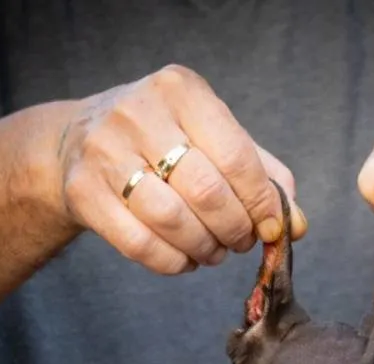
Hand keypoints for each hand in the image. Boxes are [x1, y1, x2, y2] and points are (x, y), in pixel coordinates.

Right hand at [54, 65, 305, 274]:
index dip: (261, 203)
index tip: (272, 228)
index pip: (236, 157)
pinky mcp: (84, 191)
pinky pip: (140, 245)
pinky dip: (172, 263)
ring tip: (214, 252)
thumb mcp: (212, 137)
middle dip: (234, 229)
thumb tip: (295, 224)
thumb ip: (260, 175)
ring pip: (171, 221)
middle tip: (240, 242)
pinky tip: (183, 259)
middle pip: (205, 192)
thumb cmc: (163, 140)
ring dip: (204, 249)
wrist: (78, 140)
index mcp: (181, 91)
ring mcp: (105, 151)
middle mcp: (139, 113)